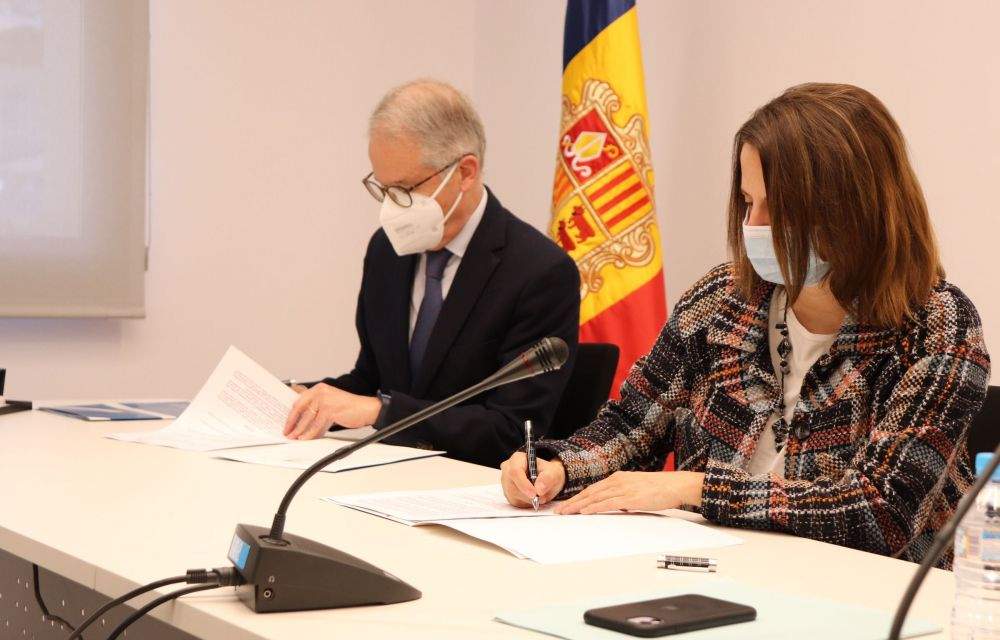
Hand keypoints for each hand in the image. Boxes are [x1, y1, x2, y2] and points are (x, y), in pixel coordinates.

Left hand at [283, 383, 381, 439]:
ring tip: (295, 438)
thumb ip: (317, 408)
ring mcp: (325, 400)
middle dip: (292, 422)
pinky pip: (316, 425)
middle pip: (300, 408)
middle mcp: (321, 392)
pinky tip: (306, 438)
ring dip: (299, 430)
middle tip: (287, 432)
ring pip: (307, 418)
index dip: (291, 413)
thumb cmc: (350, 407)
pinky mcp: (330, 410)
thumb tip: (303, 421)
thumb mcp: (330, 403)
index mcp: (319, 389)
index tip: (287, 423)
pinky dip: (310, 433)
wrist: (367, 409)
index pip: (299, 401)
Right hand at [500, 451, 565, 507]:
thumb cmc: (548, 473)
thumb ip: (548, 478)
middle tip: (541, 498)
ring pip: (513, 496)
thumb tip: (539, 490)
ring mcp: (506, 482)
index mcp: (517, 459)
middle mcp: (508, 469)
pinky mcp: (508, 494)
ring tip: (540, 496)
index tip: (535, 494)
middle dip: (527, 495)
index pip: (515, 471)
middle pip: (512, 486)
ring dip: (528, 500)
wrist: (547, 479)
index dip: (524, 484)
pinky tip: (533, 497)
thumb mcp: (554, 472)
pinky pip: (515, 502)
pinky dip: (526, 503)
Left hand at [555, 471, 704, 514]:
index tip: (567, 504)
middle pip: (590, 493)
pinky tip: (585, 512)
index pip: (593, 489)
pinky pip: (607, 503)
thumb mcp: (637, 489)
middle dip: (573, 502)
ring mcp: (623, 489)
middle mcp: (617, 481)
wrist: (675, 485)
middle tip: (559, 510)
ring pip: (595, 498)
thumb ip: (624, 496)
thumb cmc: (659, 488)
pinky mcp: (630, 498)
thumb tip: (616, 506)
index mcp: (618, 478)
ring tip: (566, 513)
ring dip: (578, 506)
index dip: (579, 497)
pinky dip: (594, 508)